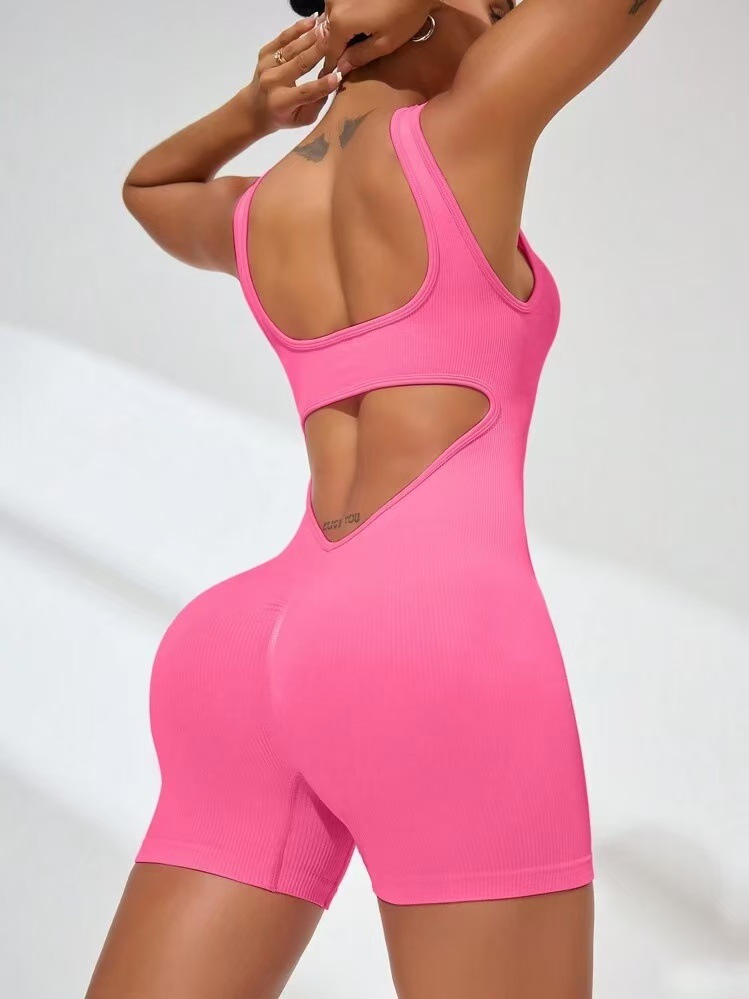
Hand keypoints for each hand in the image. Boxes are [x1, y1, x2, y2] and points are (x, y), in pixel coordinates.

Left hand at [247, 15, 342, 131]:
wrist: (255, 108)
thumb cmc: (284, 116)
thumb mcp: (303, 119)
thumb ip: (317, 103)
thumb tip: (333, 81)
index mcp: (281, 102)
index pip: (305, 92)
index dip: (322, 84)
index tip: (338, 74)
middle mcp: (272, 82)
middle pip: (300, 63)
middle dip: (320, 50)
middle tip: (337, 39)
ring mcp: (266, 65)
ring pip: (293, 47)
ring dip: (311, 36)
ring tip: (327, 26)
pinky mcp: (264, 53)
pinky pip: (283, 38)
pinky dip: (298, 28)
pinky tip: (312, 21)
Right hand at [315, 0, 435, 76]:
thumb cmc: (405, 13)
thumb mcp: (385, 43)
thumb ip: (360, 56)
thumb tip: (342, 67)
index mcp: (341, 22)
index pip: (330, 51)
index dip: (332, 66)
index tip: (334, 76)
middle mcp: (333, 4)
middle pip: (327, 34)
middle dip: (334, 48)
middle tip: (344, 60)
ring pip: (330, 19)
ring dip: (338, 32)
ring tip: (351, 42)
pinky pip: (337, 7)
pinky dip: (342, 17)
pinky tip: (356, 23)